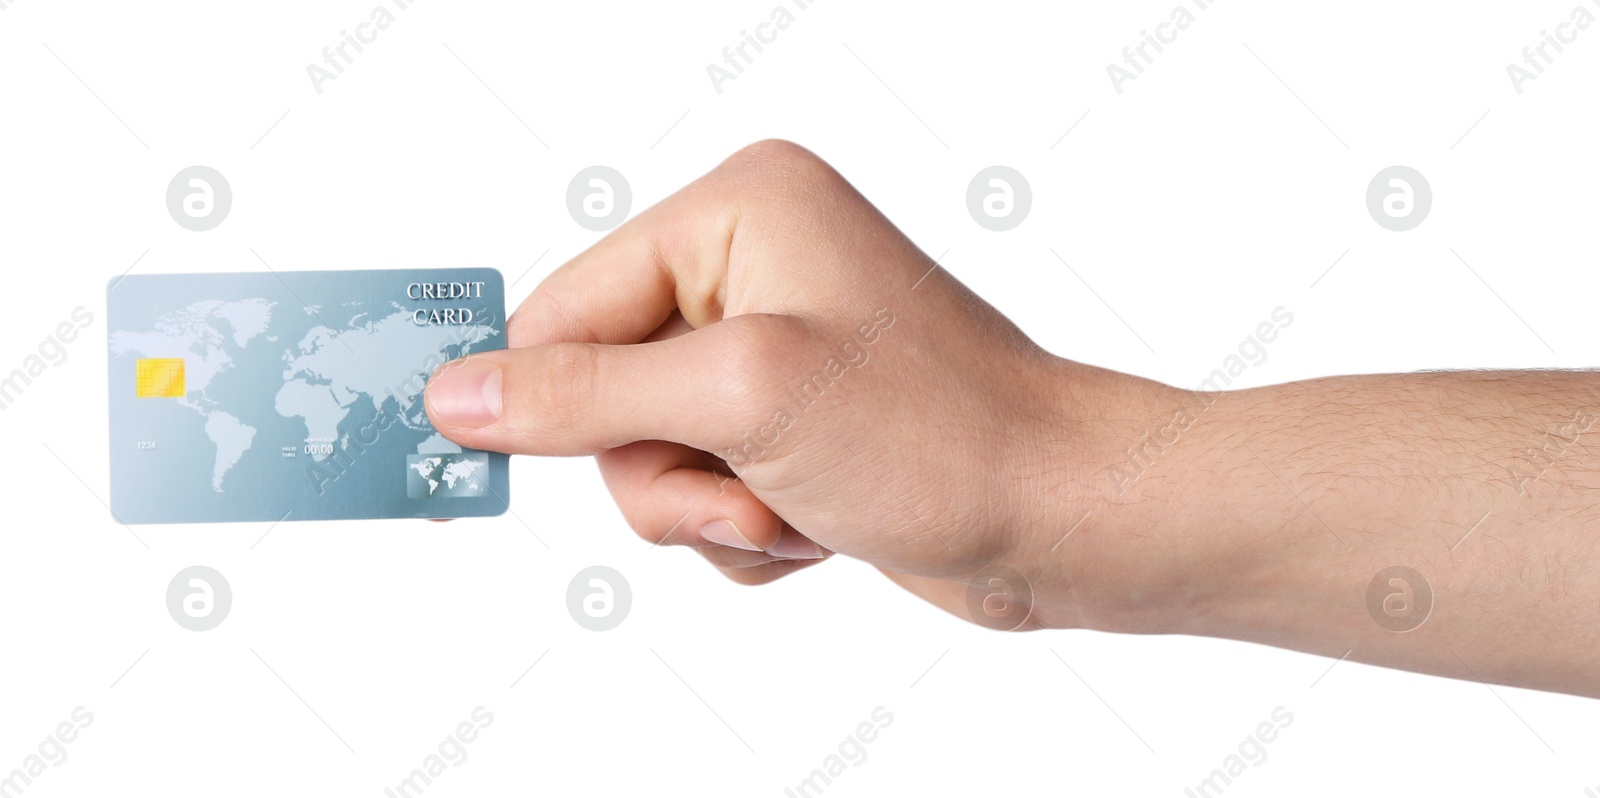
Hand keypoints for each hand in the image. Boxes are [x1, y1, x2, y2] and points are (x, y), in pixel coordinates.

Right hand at [424, 140, 1106, 627]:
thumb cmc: (937, 434)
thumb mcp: (740, 401)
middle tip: (745, 492)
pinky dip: (751, 532)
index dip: (539, 395)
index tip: (484, 461)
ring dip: (714, 512)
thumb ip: (584, 397)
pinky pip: (706, 494)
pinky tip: (821, 527)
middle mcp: (753, 268)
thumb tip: (454, 395)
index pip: (568, 305)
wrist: (1063, 518)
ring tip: (798, 512)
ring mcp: (772, 352)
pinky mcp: (793, 427)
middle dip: (667, 472)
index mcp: (739, 211)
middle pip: (603, 395)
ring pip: (651, 461)